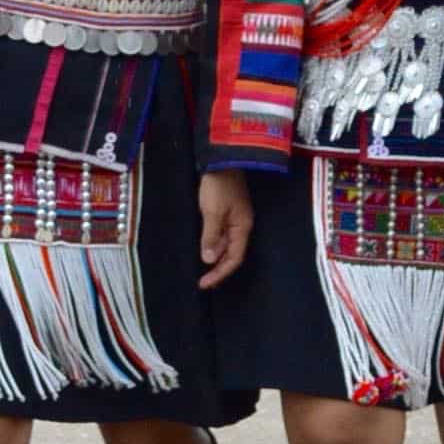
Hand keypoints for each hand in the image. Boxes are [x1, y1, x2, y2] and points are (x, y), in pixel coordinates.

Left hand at [199, 169, 252, 287]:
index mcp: (242, 227)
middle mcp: (241, 226)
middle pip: (232, 254)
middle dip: (218, 269)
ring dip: (215, 258)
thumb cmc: (218, 185)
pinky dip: (213, 245)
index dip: (220, 273)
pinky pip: (221, 235)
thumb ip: (211, 236)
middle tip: (203, 282)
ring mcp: (234, 219)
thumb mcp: (212, 211)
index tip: (205, 284)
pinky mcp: (226, 212)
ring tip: (201, 270)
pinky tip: (204, 249)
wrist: (221, 159)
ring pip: (226, 245)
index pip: (234, 258)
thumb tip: (208, 260)